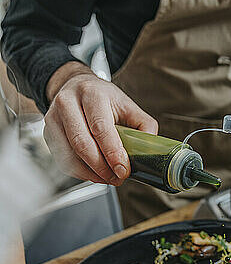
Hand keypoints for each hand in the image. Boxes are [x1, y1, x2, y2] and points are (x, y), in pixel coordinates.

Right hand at [44, 62, 157, 185]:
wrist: (75, 86)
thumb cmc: (103, 98)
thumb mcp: (128, 105)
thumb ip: (144, 126)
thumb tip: (150, 150)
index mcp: (92, 93)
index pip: (100, 127)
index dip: (112, 152)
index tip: (123, 169)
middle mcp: (68, 103)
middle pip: (82, 143)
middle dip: (101, 167)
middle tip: (117, 178)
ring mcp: (53, 117)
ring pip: (69, 155)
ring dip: (91, 173)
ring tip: (108, 178)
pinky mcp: (48, 132)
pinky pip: (62, 159)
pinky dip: (80, 172)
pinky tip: (94, 173)